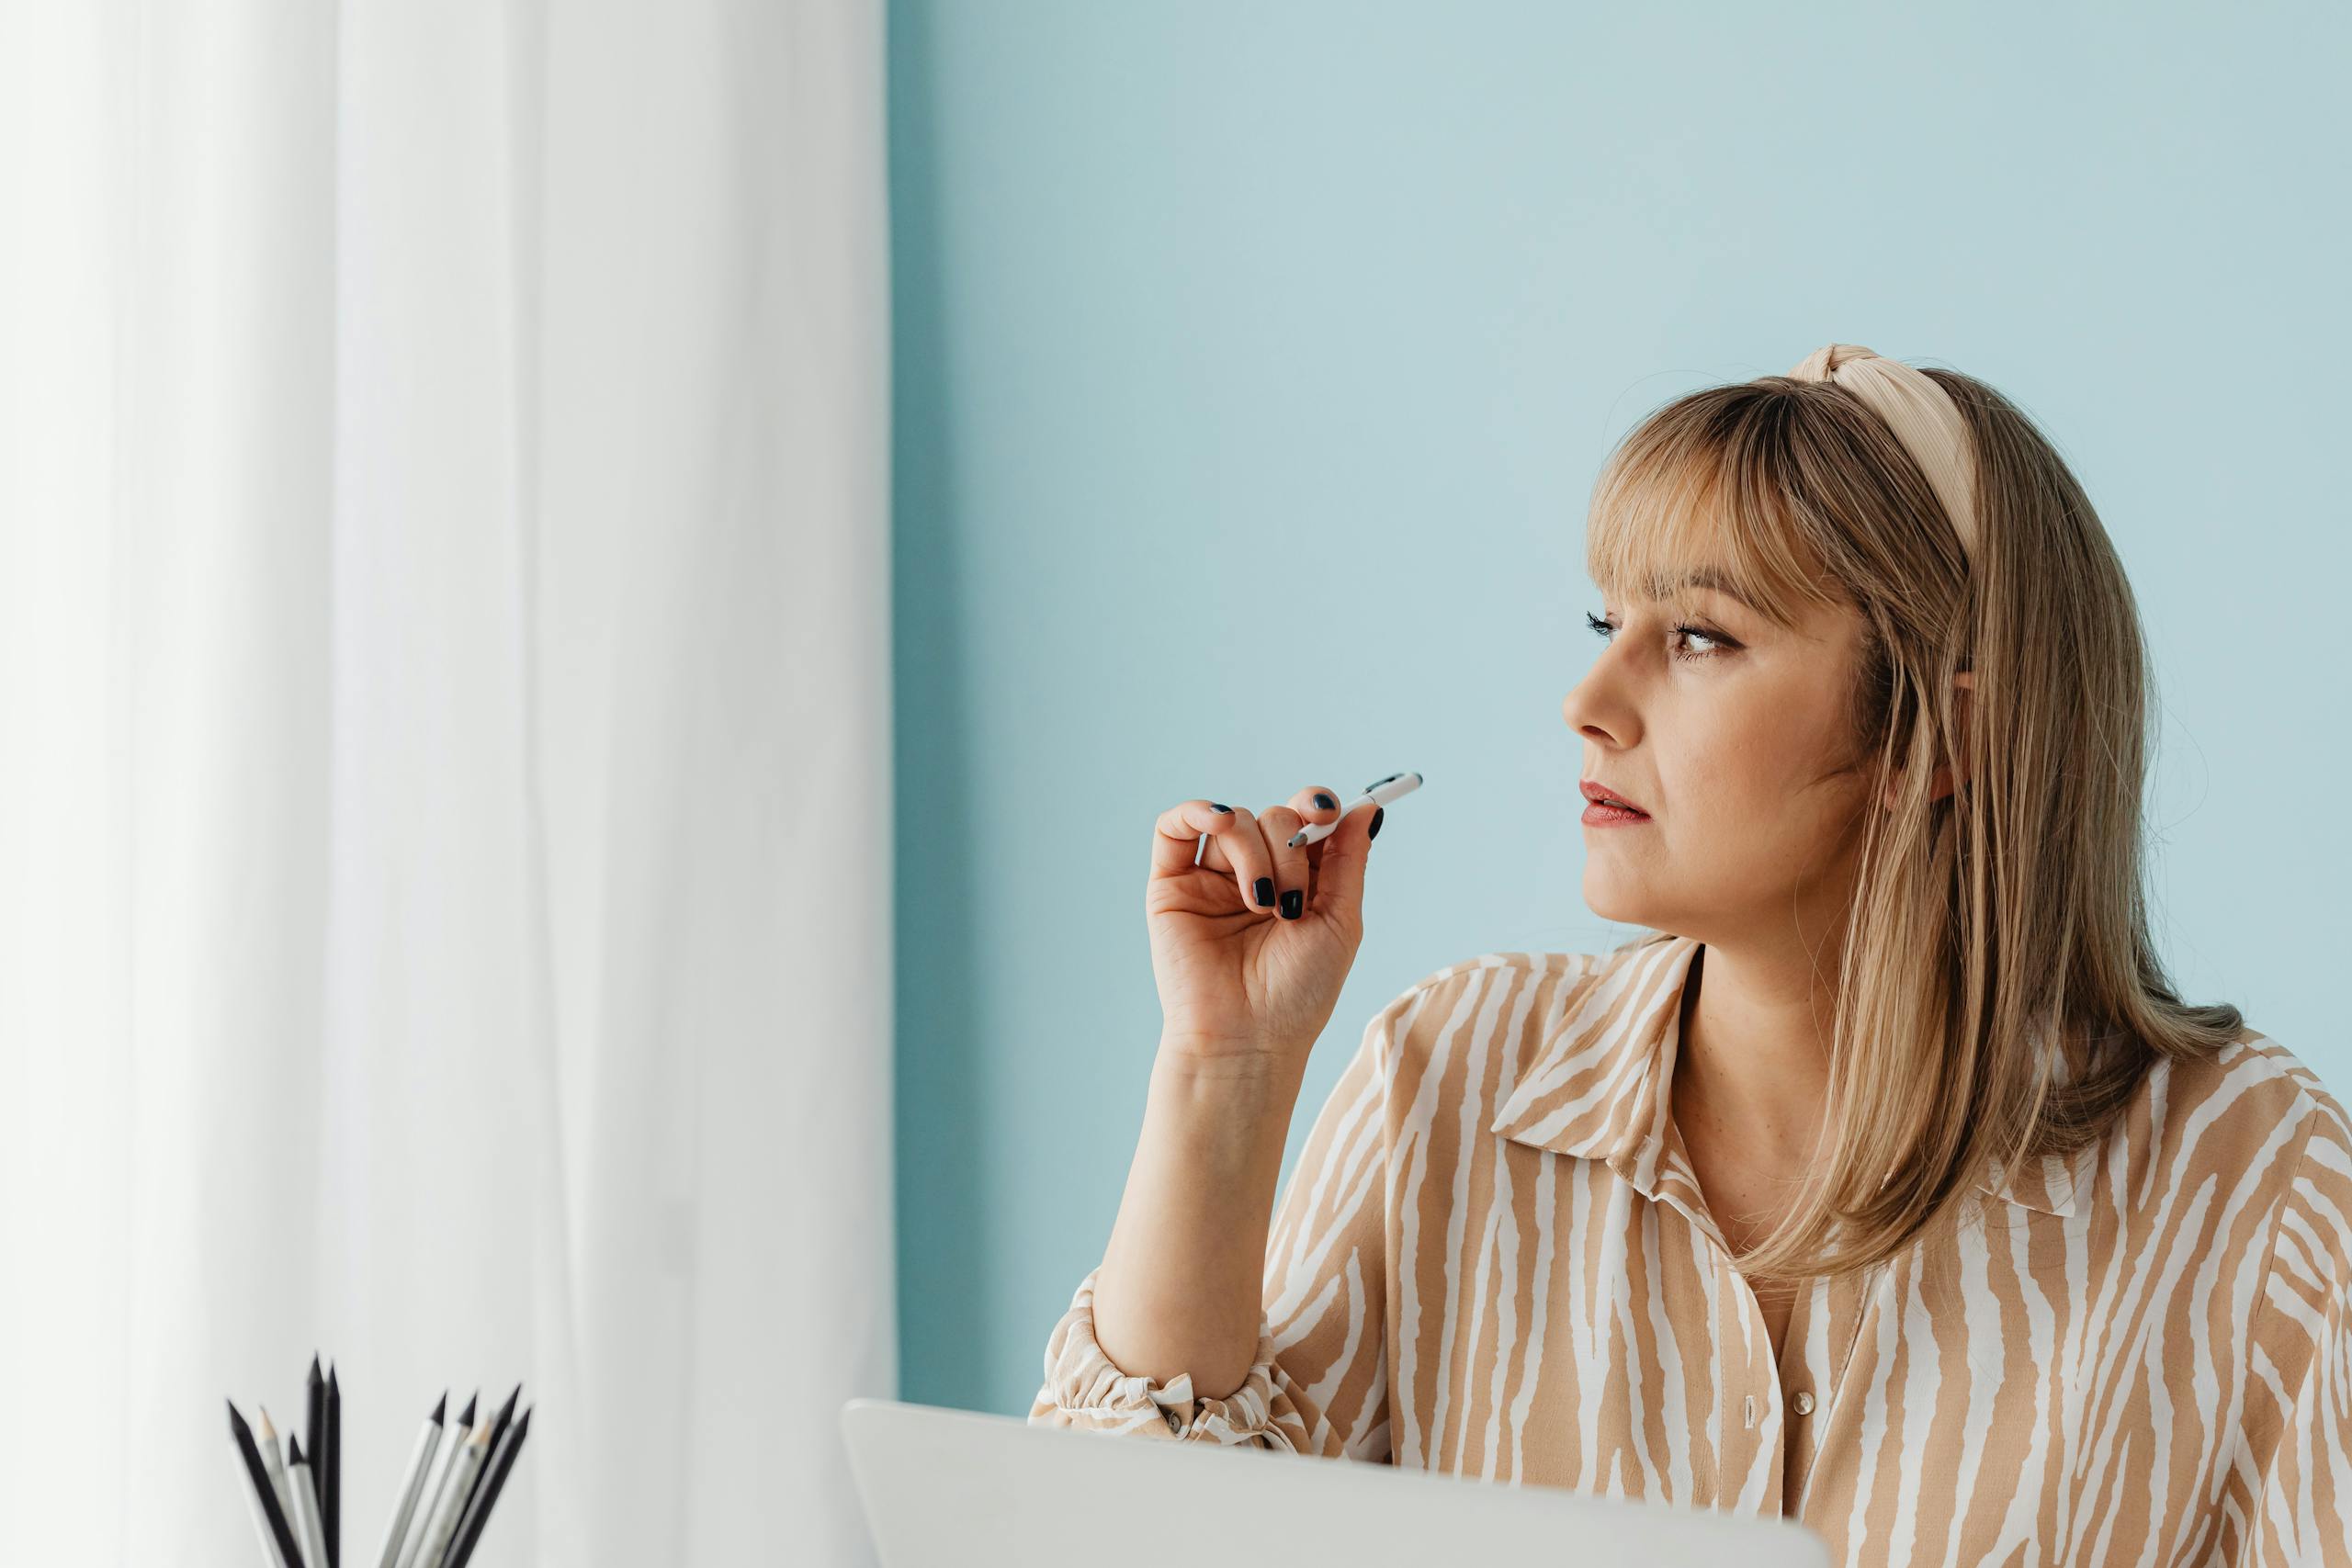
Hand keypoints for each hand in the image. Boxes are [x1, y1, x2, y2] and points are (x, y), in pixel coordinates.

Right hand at [1145, 785, 1381, 1070]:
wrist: (1248, 1038)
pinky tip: (1219, 823)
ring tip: (1264, 905)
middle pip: (1273, 817)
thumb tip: (1366, 807)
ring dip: (1257, 853)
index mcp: (1297, 880)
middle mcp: (1253, 874)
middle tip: (1294, 901)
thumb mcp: (1341, 921)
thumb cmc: (1298, 994)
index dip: (1315, 805)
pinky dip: (1197, 812)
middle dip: (1290, 850)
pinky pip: (1175, 827)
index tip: (1325, 812)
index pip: (1304, 820)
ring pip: (1235, 822)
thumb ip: (1349, 860)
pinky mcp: (1171, 886)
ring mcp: (1211, 879)